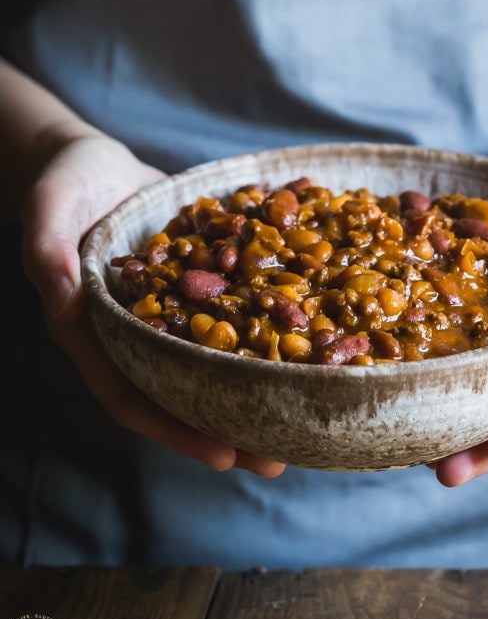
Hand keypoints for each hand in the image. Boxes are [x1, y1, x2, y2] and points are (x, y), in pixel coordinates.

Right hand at [21, 133, 285, 477]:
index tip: (222, 454)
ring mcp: (168, 313)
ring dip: (252, 391)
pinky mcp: (196, 286)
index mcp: (94, 332)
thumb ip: (49, 254)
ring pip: (211, 363)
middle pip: (180, 392)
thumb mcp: (48, 209)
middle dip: (227, 426)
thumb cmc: (63, 181)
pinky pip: (231, 315)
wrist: (94, 160)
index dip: (174, 428)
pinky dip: (264, 330)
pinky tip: (309, 339)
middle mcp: (135, 334)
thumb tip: (64, 301)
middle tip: (278, 459)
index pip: (131, 395)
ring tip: (304, 416)